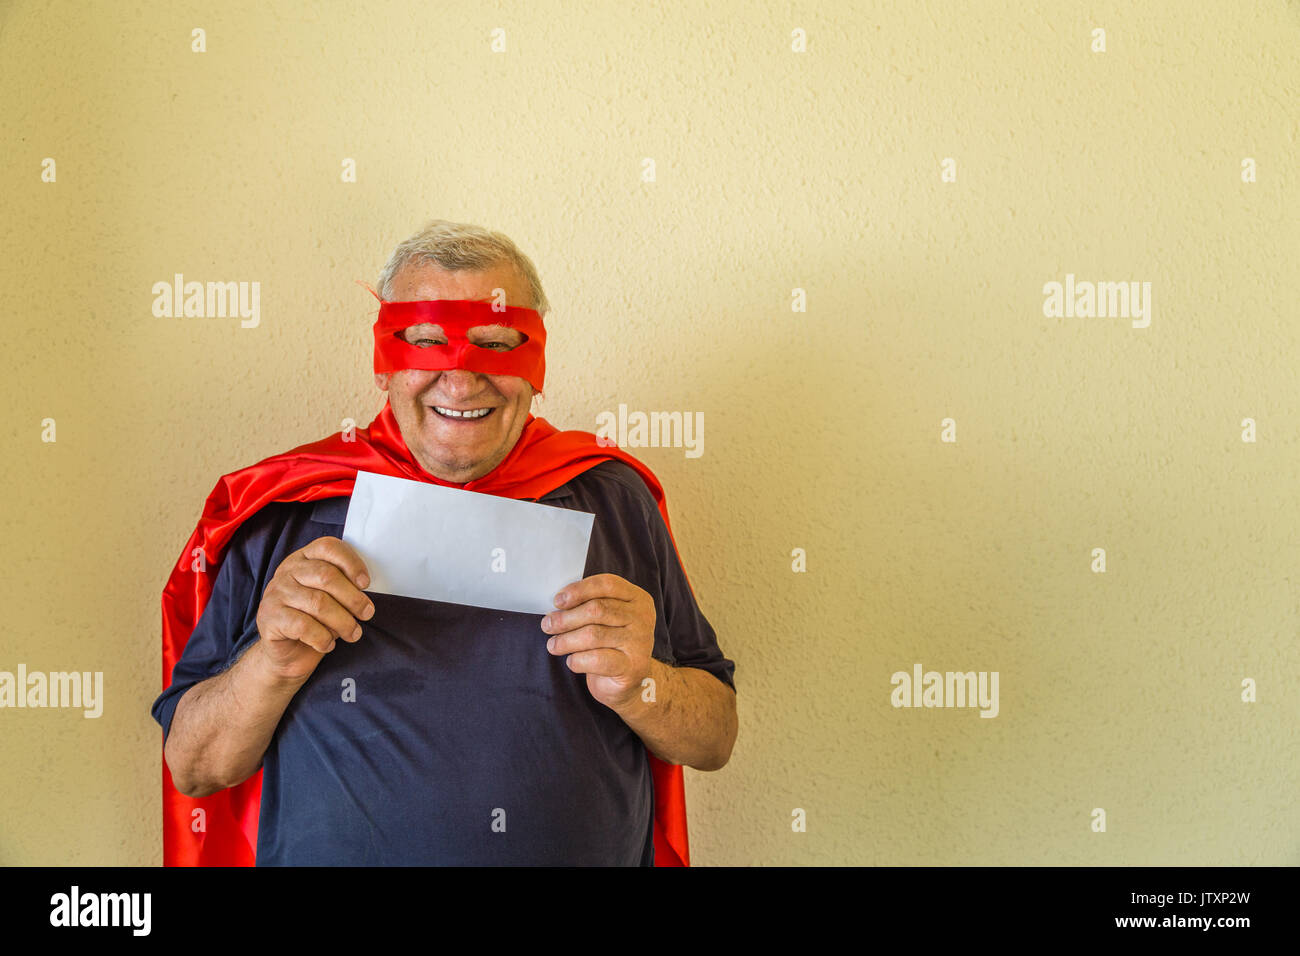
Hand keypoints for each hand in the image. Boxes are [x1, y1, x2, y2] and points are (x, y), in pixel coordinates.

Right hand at [255, 535, 373, 681]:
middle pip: (327, 576)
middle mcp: (287, 571)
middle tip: (367, 613)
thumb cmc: (316, 622)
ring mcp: (276, 593)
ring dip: (343, 621)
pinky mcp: (270, 617)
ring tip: (354, 633)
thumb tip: (365, 596)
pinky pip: (304, 626)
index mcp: (304, 559)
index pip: (328, 547)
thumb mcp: (332, 598)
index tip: (365, 583)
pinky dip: (322, 638)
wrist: (287, 653)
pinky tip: (328, 644)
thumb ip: (345, 588)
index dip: (351, 563)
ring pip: (318, 602)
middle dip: (353, 598)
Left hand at [540, 573, 655, 711]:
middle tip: (547, 625)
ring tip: (553, 645)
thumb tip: (557, 607)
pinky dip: (577, 660)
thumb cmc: (610, 645)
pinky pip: (597, 660)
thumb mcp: (605, 620)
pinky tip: (571, 661)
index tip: (558, 601)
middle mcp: (642, 617)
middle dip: (566, 618)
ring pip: (593, 635)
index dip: (579, 590)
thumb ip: (588, 606)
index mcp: (637, 598)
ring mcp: (639, 642)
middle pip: (597, 609)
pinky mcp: (632, 666)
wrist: (629, 682)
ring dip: (566, 640)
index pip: (607, 585)